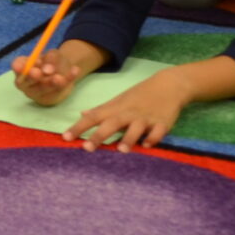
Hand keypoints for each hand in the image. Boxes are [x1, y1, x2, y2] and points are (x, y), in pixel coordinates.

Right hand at [12, 50, 88, 106]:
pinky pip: (57, 92)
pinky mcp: (48, 99)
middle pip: (23, 82)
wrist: (65, 71)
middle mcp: (25, 81)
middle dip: (32, 77)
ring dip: (50, 83)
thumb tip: (47, 70)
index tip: (23, 66)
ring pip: (41, 89)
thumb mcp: (54, 54)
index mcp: (22, 66)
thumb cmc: (53, 61)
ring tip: (60, 77)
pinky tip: (75, 71)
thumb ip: (51, 58)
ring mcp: (35, 93)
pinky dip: (67, 80)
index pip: (16, 66)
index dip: (18, 67)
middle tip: (39, 73)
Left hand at [63, 71, 188, 152]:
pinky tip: (148, 145)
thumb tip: (82, 114)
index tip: (65, 137)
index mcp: (116, 109)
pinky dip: (153, 137)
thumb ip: (101, 110)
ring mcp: (146, 118)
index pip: (93, 118)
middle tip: (86, 148)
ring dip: (128, 138)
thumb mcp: (119, 100)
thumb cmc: (139, 95)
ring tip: (120, 150)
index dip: (79, 127)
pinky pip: (158, 131)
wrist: (169, 85)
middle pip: (111, 124)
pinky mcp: (163, 122)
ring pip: (136, 128)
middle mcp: (128, 113)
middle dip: (99, 136)